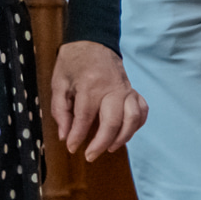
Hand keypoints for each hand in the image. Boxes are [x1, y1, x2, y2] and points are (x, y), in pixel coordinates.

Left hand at [46, 40, 143, 157]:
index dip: (78, 135)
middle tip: (90, 155)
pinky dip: (137, 124)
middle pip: (112, 121)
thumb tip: (65, 134)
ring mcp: (127, 90)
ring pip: (132, 118)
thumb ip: (61, 110)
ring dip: (123, 136)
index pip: (85, 117)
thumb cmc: (73, 64)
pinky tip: (126, 132)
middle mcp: (112, 89)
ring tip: (110, 147)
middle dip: (101, 142)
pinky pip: (142, 110)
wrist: (93, 43)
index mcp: (90, 86)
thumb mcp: (59, 84)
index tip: (71, 147)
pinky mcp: (134, 91)